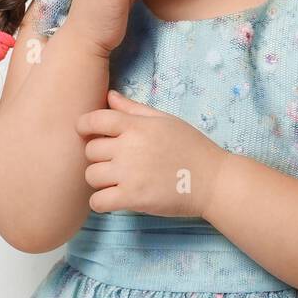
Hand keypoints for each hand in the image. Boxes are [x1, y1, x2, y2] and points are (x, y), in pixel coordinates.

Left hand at [76, 89, 231, 217]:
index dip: (84, 126)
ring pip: (91, 176)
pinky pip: (98, 201)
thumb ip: (133, 109)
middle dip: (97, 156)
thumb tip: (109, 96)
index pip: (94, 120)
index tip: (88, 134)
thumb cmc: (191, 147)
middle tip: (112, 162)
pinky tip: (112, 198)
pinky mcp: (132, 198)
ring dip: (99, 180)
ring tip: (114, 181)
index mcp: (136, 126)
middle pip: (90, 150)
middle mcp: (129, 147)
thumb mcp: (165, 120)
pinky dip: (101, 202)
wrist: (213, 181)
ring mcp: (129, 174)